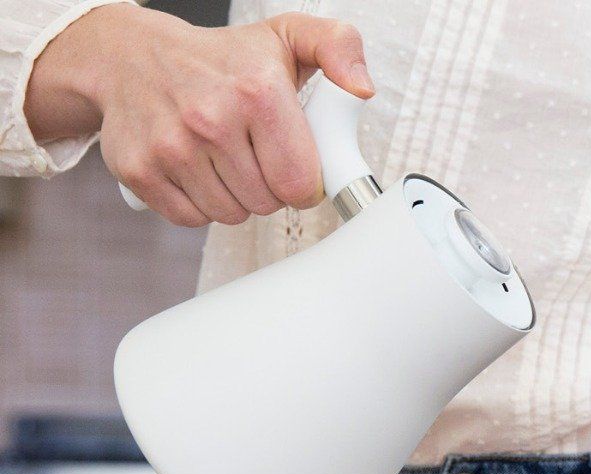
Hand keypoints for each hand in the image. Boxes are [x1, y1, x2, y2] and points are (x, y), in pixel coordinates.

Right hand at [25, 5, 373, 225]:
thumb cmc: (218, 58)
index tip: (290, 160)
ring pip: (231, 215)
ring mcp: (172, 146)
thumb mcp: (285, 38)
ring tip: (222, 158)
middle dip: (267, 186)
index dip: (302, 180)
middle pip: (267, 204)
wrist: (129, 54)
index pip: (302, 185)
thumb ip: (337, 47)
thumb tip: (361, 87)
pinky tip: (194, 168)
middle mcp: (212, 119)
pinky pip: (192, 219)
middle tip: (251, 153)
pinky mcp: (140, 169)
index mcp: (257, 92)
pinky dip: (197, 202)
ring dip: (233, 196)